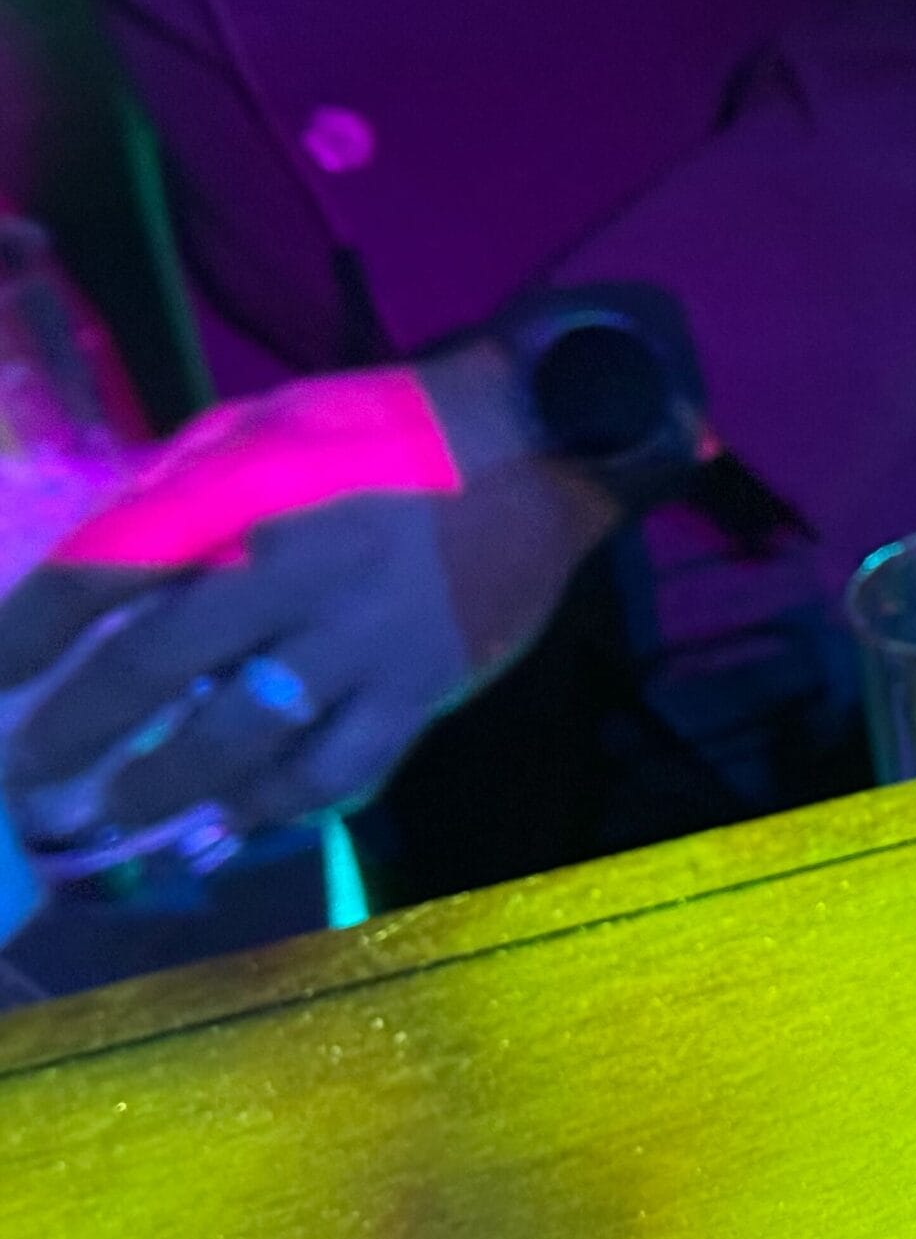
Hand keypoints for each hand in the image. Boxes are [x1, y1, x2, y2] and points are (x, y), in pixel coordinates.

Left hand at [0, 345, 617, 854]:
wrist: (541, 445)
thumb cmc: (391, 429)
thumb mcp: (272, 423)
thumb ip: (186, 487)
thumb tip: (104, 559)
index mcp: (248, 495)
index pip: (107, 570)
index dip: (27, 631)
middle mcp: (296, 572)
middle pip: (153, 666)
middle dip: (71, 729)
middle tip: (26, 775)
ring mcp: (363, 640)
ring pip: (241, 737)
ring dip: (162, 785)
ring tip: (116, 814)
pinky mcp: (423, 686)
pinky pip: (339, 770)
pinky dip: (278, 804)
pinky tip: (239, 815)